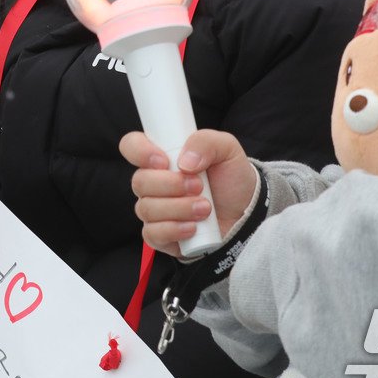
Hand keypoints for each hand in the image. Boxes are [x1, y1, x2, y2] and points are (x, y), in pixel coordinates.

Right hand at [121, 129, 258, 257]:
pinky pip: (152, 234)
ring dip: (179, 208)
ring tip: (205, 208)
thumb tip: (185, 161)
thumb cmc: (231, 179)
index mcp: (162, 156)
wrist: (246, 214)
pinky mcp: (160, 235)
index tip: (164, 160)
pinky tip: (193, 227)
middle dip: (171, 185)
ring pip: (146, 209)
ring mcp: (154, 210)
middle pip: (139, 181)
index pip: (132, 146)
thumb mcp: (227, 150)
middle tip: (199, 186)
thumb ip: (206, 142)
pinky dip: (174, 230)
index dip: (140, 152)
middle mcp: (153, 183)